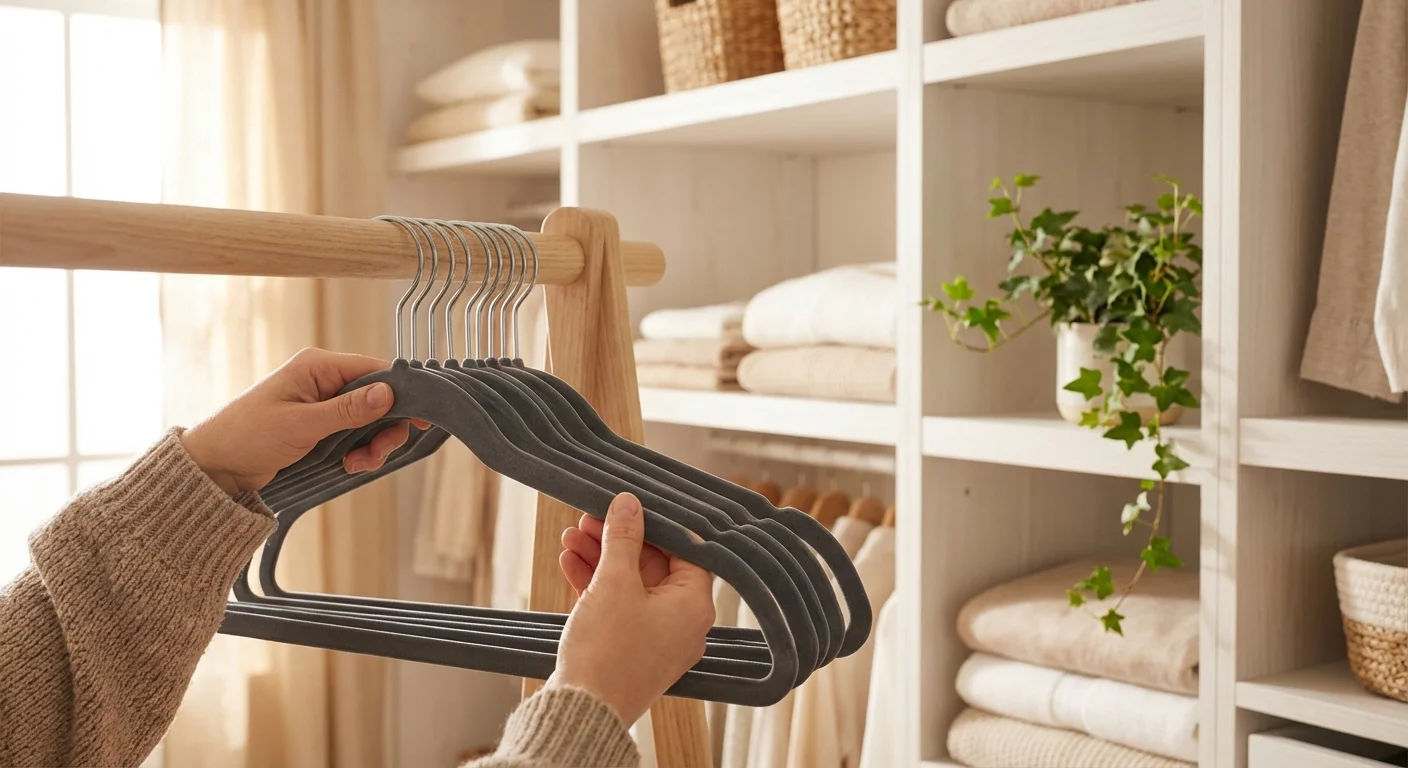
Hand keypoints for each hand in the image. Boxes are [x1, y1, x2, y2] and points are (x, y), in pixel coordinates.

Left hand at [181, 347, 428, 494]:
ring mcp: (323, 402)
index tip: (423, 415)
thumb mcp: (300, 424)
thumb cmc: (247, 436)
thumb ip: (347, 410)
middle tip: (378, 454)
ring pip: (370, 419)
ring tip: (357, 465)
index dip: (403, 391)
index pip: (374, 369)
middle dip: (385, 427)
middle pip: (378, 397)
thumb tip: (388, 393)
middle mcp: (324, 379)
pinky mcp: (321, 425)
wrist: (215, 466)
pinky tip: (348, 465)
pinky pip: (356, 433)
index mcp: (317, 366)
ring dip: (372, 443)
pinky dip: (360, 450)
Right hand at [551, 493, 713, 724]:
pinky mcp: (630, 647)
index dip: (655, 523)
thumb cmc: (607, 652)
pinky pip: (618, 606)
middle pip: (654, 564)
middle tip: (589, 518)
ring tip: (571, 536)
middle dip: (617, 539)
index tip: (630, 504)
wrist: (581, 712)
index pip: (685, 549)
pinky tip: (570, 562)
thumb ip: (623, 538)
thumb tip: (629, 504)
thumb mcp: (614, 583)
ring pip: (630, 584)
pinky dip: (596, 584)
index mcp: (694, 604)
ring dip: (601, 558)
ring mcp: (656, 636)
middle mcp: (682, 621)